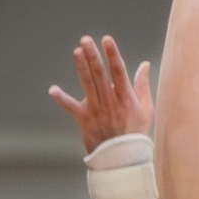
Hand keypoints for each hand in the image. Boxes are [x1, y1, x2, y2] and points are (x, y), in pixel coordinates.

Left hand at [50, 34, 153, 152]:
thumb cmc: (135, 132)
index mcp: (126, 98)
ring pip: (88, 84)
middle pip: (100, 74)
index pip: (118, 71)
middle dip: (93, 55)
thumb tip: (144, 64)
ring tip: (77, 51)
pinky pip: (71, 108)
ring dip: (81, 67)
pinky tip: (52, 90)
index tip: (107, 39)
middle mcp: (110, 101)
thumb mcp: (146, 108)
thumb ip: (143, 85)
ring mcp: (96, 110)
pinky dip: (61, 99)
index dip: (112, 54)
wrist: (122, 158)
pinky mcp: (84, 119)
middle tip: (86, 40)